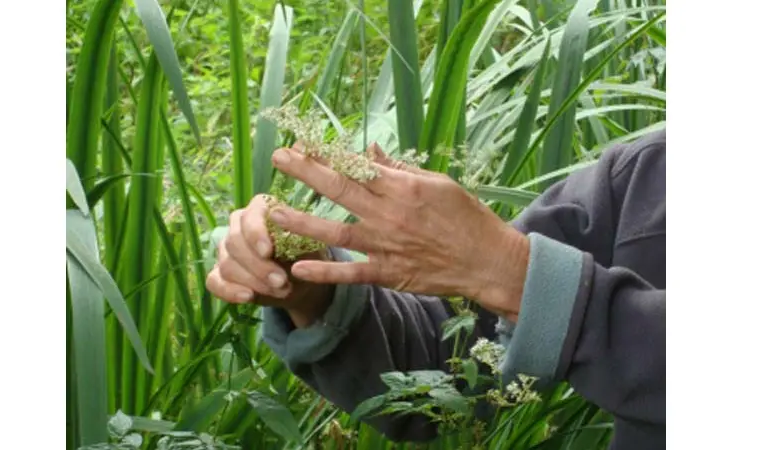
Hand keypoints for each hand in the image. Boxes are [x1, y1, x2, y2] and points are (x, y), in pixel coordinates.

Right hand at [205, 194, 334, 326]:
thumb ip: (297, 233)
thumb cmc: (306, 256)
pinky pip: (214, 282)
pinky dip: (230, 291)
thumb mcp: (309, 245)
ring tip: (279, 291)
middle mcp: (238, 225)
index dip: (255, 234)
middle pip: (235, 242)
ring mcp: (225, 250)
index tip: (268, 252)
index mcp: (259, 209)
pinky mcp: (219, 273)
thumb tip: (284, 222)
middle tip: (280, 281)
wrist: (301, 283)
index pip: (249, 216)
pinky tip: (247, 297)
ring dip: (253, 281)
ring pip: (227, 264)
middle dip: (258, 265)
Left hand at [268, 144, 529, 318]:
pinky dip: (326, 271)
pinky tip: (299, 267)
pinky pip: (352, 271)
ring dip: (303, 220)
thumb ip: (399, 169)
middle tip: (277, 158)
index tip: (301, 142)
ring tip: (273, 211)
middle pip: (339, 189)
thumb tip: (369, 150)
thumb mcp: (438, 183)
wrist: (487, 260)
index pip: (356, 166)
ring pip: (336, 231)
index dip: (326, 153)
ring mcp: (387, 245)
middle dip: (305, 172)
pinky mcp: (389, 272)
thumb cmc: (466, 216)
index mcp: (402, 187)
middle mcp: (389, 214)